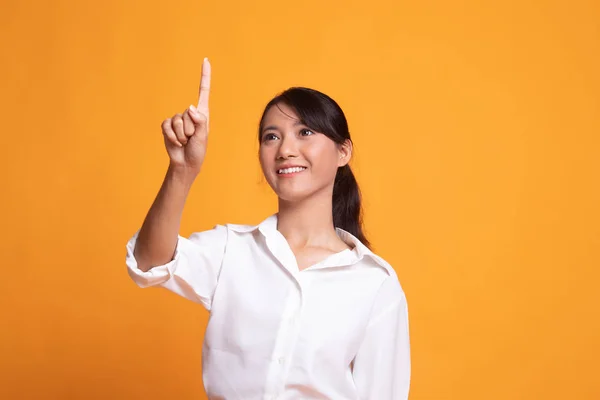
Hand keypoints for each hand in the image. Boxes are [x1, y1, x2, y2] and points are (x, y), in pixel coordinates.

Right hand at [161, 58, 210, 174]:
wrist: (185, 163)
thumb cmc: (197, 151)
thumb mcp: (203, 137)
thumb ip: (199, 122)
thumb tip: (190, 108)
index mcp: (202, 113)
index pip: (203, 91)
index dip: (204, 75)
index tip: (206, 60)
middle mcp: (190, 113)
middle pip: (187, 114)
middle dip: (190, 130)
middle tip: (192, 140)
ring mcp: (177, 119)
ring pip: (177, 121)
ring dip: (181, 135)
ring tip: (185, 142)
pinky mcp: (167, 125)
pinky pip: (166, 126)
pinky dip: (172, 136)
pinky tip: (176, 142)